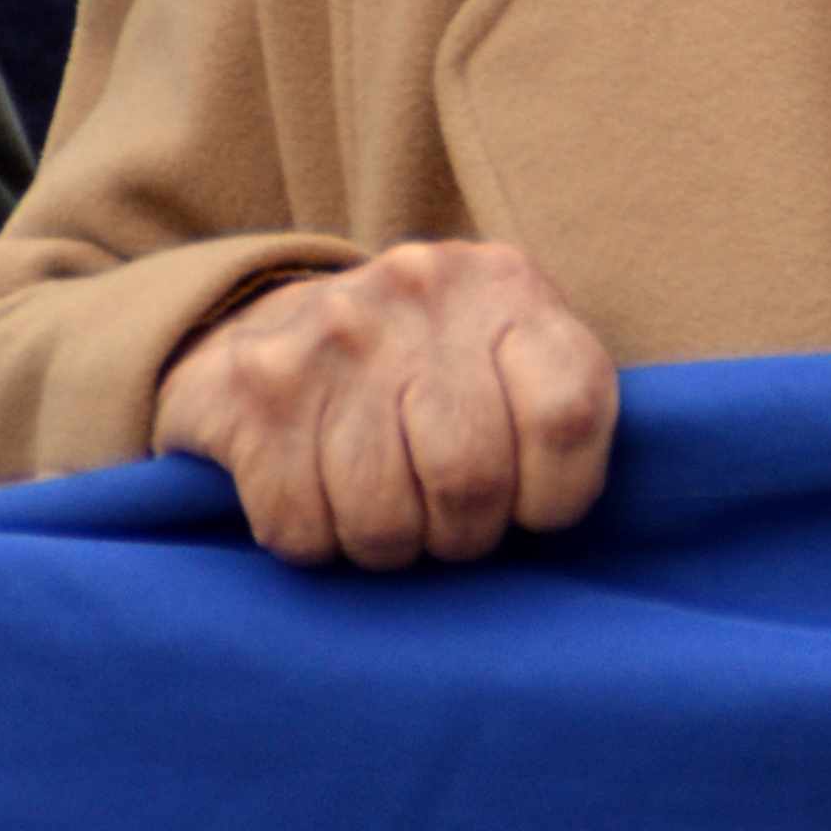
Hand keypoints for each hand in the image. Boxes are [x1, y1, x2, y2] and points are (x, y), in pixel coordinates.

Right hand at [150, 237, 618, 567]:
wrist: (266, 330)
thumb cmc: (420, 371)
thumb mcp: (507, 356)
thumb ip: (554, 409)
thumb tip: (573, 529)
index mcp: (505, 285)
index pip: (569, 410)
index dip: (557, 494)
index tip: (531, 509)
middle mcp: (421, 291)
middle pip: (474, 479)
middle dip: (462, 535)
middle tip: (444, 524)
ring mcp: (334, 333)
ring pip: (385, 518)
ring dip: (386, 546)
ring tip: (381, 508)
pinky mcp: (257, 388)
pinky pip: (303, 527)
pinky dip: (316, 543)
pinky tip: (316, 497)